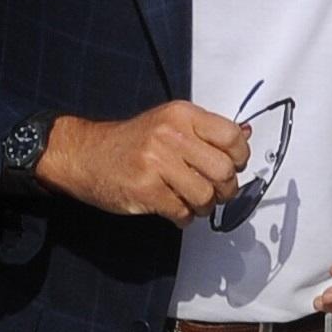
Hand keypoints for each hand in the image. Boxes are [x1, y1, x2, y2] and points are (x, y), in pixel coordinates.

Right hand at [35, 103, 248, 224]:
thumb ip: (206, 132)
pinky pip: (182, 212)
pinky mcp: (145, 189)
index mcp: (181, 115)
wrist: (85, 155)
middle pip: (223, 170)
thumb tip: (246, 135)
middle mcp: (170, 134)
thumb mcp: (169, 123)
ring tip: (192, 203)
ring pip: (205, 195)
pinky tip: (173, 209)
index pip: (231, 136)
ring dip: (204, 207)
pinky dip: (183, 217)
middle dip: (225, 189)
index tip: (233, 166)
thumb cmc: (131, 143)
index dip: (239, 158)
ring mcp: (156, 162)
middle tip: (215, 192)